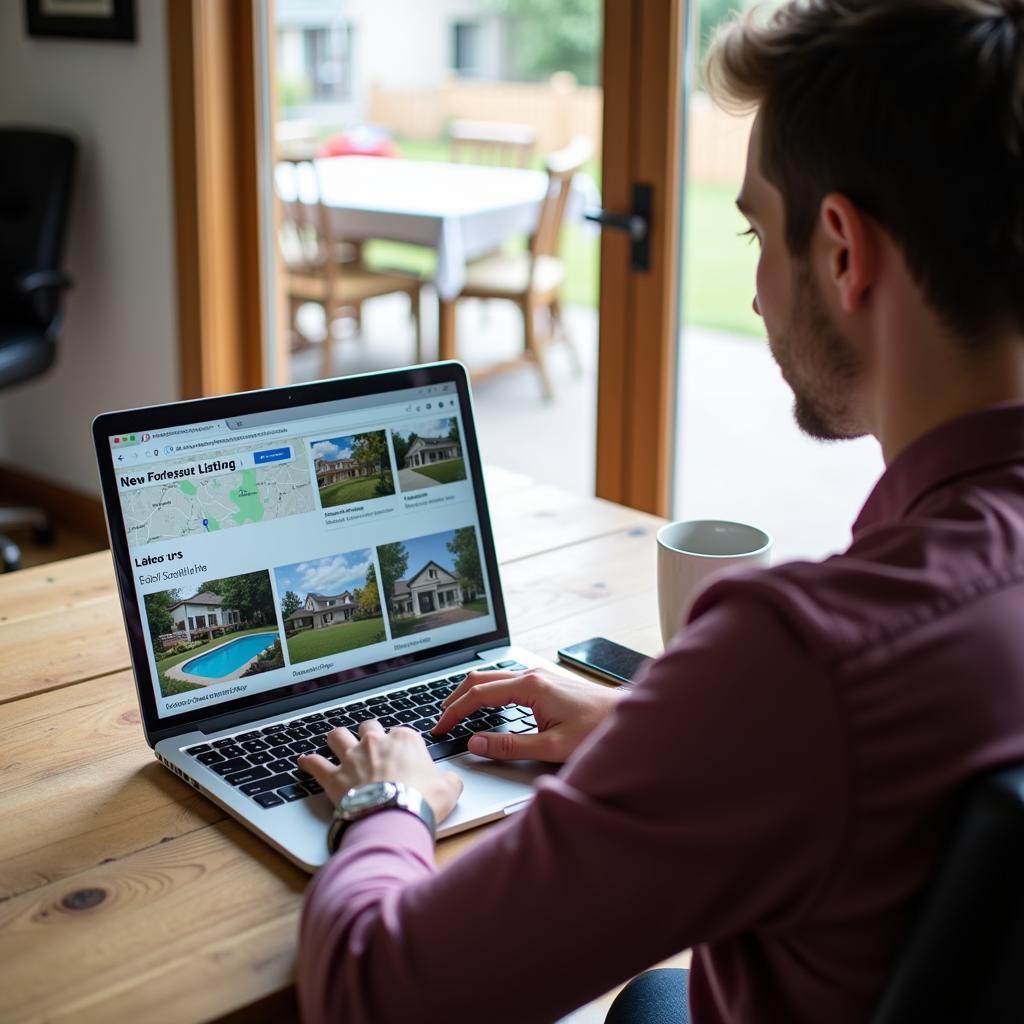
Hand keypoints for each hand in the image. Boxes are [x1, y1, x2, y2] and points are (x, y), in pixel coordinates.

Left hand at [299, 720, 463, 822]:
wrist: (395, 817)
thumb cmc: (422, 801)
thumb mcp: (449, 789)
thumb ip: (449, 780)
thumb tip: (451, 782)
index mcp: (404, 740)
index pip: (402, 733)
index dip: (402, 745)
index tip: (403, 757)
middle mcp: (375, 742)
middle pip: (368, 727)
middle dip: (368, 734)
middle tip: (371, 747)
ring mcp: (352, 757)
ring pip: (338, 736)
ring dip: (337, 739)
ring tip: (337, 743)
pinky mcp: (334, 777)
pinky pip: (315, 764)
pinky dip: (309, 762)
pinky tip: (304, 762)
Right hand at [432, 667, 622, 763]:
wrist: (626, 715)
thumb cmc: (596, 729)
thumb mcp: (551, 746)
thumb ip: (510, 746)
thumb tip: (475, 743)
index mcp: (529, 686)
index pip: (478, 694)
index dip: (454, 712)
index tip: (440, 728)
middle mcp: (530, 675)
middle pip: (479, 679)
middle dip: (455, 698)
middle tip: (440, 720)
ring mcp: (537, 676)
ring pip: (491, 678)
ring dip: (469, 694)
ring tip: (455, 713)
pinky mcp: (543, 682)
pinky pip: (504, 682)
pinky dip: (485, 693)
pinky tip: (484, 708)